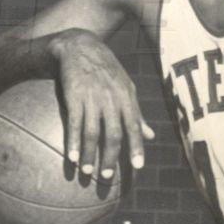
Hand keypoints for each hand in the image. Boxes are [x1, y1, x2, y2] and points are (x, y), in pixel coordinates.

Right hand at [51, 29, 154, 177]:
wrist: (80, 46)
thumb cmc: (107, 72)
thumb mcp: (126, 88)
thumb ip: (137, 114)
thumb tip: (151, 136)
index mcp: (126, 98)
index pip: (134, 126)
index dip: (136, 147)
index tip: (138, 166)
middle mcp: (111, 99)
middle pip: (113, 133)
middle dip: (111, 156)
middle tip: (107, 176)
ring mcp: (92, 98)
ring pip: (93, 131)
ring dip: (90, 154)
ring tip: (87, 172)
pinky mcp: (73, 96)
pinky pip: (74, 123)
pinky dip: (73, 141)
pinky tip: (72, 157)